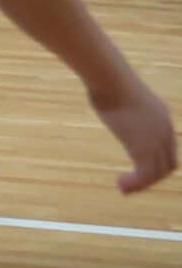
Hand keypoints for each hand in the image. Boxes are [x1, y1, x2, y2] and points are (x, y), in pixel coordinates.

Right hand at [96, 77, 177, 193]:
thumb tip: (100, 90)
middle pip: (167, 165)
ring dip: (141, 185)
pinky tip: (121, 184)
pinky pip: (144, 176)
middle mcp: (165, 131)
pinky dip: (135, 184)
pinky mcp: (144, 149)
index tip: (137, 168)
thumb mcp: (119, 93)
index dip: (156, 162)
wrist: (111, 79)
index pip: (168, 148)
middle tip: (130, 183)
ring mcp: (156, 141)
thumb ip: (118, 100)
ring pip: (157, 174)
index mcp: (162, 117)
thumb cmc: (107, 79)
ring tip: (123, 188)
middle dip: (151, 177)